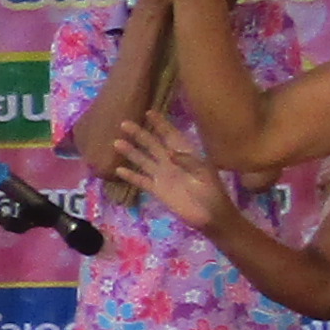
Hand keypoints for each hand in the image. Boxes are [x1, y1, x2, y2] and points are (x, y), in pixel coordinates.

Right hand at [99, 112, 229, 230]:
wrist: (211, 217)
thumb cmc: (212, 193)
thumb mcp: (205, 175)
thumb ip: (189, 162)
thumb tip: (169, 152)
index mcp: (185, 154)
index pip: (170, 135)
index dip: (160, 124)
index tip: (148, 112)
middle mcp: (171, 161)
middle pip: (152, 144)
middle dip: (139, 134)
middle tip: (124, 123)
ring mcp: (163, 175)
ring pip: (143, 160)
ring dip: (131, 152)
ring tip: (116, 142)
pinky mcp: (157, 190)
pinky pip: (141, 180)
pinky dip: (130, 176)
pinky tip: (118, 169)